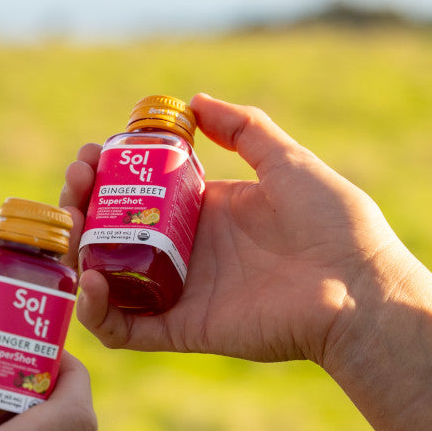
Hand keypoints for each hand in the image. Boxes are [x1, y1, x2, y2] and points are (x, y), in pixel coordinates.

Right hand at [61, 93, 406, 366]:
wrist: (359, 287)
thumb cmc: (334, 223)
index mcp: (203, 212)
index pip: (135, 193)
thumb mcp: (287, 161)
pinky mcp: (180, 329)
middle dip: (82, 204)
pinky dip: (96, 312)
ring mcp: (178, 292)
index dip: (106, 174)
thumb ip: (244, 128)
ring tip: (72, 223)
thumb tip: (195, 101)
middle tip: (76, 180)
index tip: (93, 153)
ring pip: (106, 278)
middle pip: (111, 231)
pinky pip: (123, 329)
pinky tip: (91, 278)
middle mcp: (182, 251)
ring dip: (76, 253)